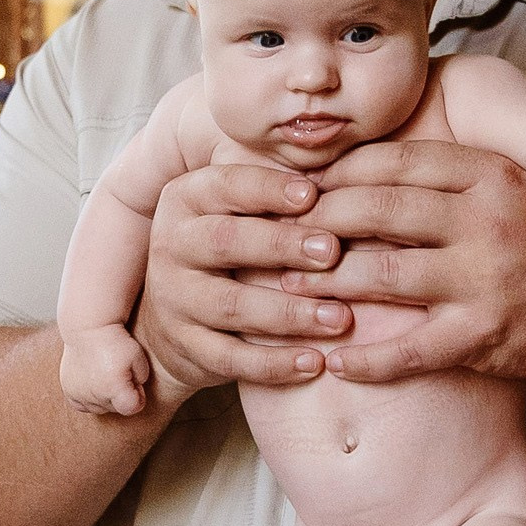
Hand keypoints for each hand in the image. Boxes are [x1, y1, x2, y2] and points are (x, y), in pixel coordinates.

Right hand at [60, 324, 154, 417]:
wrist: (87, 327)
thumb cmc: (115, 340)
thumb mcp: (138, 356)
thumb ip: (141, 380)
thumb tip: (134, 394)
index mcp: (113, 387)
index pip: (131, 408)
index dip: (137, 397)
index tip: (136, 384)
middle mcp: (95, 394)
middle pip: (115, 408)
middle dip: (121, 395)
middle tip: (119, 374)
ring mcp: (79, 393)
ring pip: (99, 408)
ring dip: (105, 397)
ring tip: (106, 376)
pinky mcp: (68, 390)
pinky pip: (82, 405)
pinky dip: (89, 398)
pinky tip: (93, 383)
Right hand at [136, 158, 358, 392]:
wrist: (173, 321)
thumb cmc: (233, 250)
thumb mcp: (242, 211)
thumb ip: (280, 190)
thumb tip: (352, 161)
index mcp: (186, 199)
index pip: (226, 185)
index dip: (269, 190)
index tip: (314, 195)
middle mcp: (172, 244)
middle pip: (227, 240)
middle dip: (282, 245)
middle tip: (332, 252)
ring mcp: (175, 299)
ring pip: (232, 305)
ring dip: (289, 312)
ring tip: (341, 317)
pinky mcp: (187, 347)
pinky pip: (231, 358)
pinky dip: (275, 364)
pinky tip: (315, 363)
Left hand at [301, 139, 525, 384]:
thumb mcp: (502, 185)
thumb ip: (443, 174)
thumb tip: (358, 164)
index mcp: (487, 174)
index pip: (394, 162)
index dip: (339, 173)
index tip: (302, 186)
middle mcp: (484, 219)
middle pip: (379, 211)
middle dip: (320, 222)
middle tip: (280, 235)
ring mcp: (483, 278)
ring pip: (383, 275)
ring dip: (327, 284)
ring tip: (288, 291)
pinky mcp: (483, 333)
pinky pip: (410, 349)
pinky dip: (366, 359)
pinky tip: (334, 362)